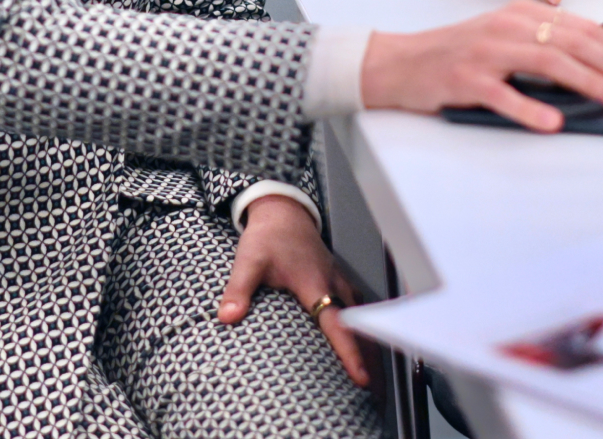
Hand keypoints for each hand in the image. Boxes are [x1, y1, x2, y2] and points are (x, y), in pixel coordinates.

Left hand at [217, 195, 366, 385]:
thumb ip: (238, 290)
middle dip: (369, 358)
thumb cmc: (268, 236)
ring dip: (370, 345)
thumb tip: (227, 317)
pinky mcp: (339, 281)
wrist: (282, 212)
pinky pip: (358, 308)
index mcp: (314, 283)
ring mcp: (339, 282)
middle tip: (374, 390)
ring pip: (362, 318)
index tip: (360, 376)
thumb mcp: (248, 260)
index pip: (337, 323)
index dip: (350, 351)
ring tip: (374, 377)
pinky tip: (363, 344)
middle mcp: (333, 284)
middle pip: (359, 326)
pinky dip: (364, 329)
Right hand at [360, 0, 602, 131]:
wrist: (397, 63)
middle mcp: (506, 27)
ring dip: (587, 81)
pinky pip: (503, 95)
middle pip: (572, 42)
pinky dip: (531, 108)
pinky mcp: (465, 80)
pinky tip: (552, 121)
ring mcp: (485, 52)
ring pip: (547, 61)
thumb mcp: (502, 40)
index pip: (582, 28)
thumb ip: (542, 47)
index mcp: (520, 15)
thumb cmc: (454, 55)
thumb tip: (598, 71)